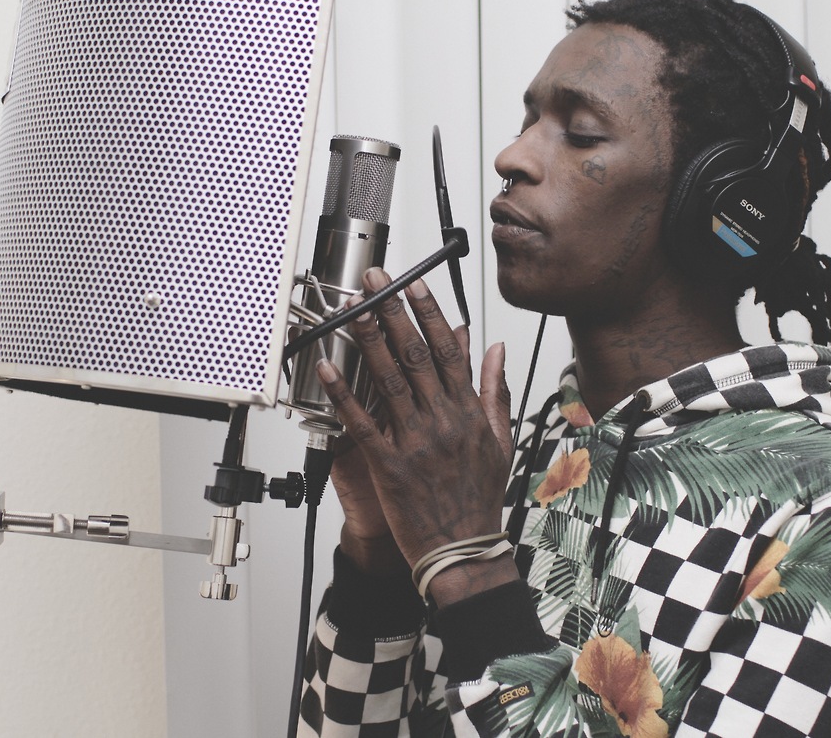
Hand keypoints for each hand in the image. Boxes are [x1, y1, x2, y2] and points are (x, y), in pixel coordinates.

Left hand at [317, 268, 517, 603]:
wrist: (464, 550)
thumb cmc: (479, 498)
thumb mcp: (501, 440)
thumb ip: (495, 390)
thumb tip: (495, 348)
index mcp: (469, 412)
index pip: (450, 350)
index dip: (430, 313)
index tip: (415, 284)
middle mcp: (443, 421)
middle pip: (417, 355)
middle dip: (395, 312)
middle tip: (377, 281)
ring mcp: (415, 442)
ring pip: (390, 381)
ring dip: (370, 341)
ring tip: (355, 309)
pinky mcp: (389, 465)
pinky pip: (363, 423)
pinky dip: (345, 393)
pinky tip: (329, 368)